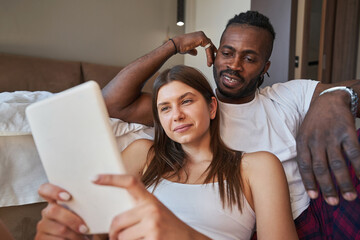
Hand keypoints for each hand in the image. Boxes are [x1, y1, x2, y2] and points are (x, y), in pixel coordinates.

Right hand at [35, 183, 90, 239]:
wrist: (83, 239)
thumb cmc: (85, 225)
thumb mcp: (85, 212)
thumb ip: (83, 203)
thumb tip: (93, 196)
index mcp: (56, 201)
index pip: (45, 189)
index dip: (53, 191)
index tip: (68, 197)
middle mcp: (47, 212)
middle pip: (53, 210)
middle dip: (72, 220)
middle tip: (84, 228)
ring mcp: (43, 226)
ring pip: (59, 228)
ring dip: (74, 235)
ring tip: (83, 237)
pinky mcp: (41, 239)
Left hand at [93, 174, 210, 239]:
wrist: (189, 239)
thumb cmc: (168, 226)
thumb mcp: (155, 211)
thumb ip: (138, 209)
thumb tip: (114, 216)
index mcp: (150, 199)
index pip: (130, 182)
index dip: (111, 179)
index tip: (94, 178)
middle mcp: (151, 208)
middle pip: (117, 221)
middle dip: (113, 233)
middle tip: (114, 236)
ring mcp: (153, 224)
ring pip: (122, 236)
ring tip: (138, 239)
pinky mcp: (154, 238)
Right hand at [172, 31, 216, 66]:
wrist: (176, 45)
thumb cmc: (180, 46)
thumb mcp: (188, 49)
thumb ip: (193, 50)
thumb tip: (196, 53)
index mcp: (199, 36)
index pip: (207, 43)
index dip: (210, 50)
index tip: (212, 57)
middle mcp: (201, 34)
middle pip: (210, 45)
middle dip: (212, 54)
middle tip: (213, 61)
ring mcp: (202, 35)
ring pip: (210, 47)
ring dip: (211, 56)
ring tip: (210, 63)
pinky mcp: (202, 38)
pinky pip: (208, 48)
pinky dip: (209, 55)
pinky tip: (209, 61)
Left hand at [296, 91, 359, 204]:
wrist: (328, 99)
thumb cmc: (315, 123)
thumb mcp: (303, 134)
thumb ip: (305, 153)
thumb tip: (310, 178)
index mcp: (302, 142)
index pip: (304, 166)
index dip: (309, 182)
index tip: (314, 197)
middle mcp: (315, 140)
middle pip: (320, 168)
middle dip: (327, 187)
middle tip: (333, 202)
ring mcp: (331, 136)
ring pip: (337, 164)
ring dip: (344, 183)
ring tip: (349, 197)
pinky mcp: (347, 132)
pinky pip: (354, 153)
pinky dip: (359, 168)